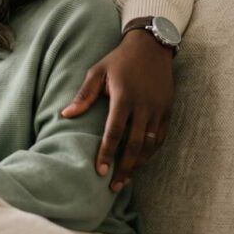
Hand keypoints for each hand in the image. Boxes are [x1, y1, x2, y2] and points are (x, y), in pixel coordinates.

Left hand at [62, 27, 174, 190]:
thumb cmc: (118, 60)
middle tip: (113, 186)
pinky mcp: (168, 110)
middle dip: (124, 167)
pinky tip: (140, 162)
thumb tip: (65, 115)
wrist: (151, 47)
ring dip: (138, 164)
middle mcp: (144, 106)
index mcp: (124, 97)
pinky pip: (160, 137)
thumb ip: (83, 96)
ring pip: (149, 145)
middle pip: (134, 145)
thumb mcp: (97, 72)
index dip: (107, 153)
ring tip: (125, 179)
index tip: (99, 171)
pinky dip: (151, 152)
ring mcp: (158, 109)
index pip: (114, 132)